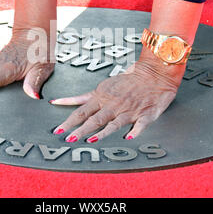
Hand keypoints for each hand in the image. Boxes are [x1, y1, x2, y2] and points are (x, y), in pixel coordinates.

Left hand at [50, 56, 185, 142]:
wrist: (154, 73)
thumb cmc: (128, 80)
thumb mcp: (102, 86)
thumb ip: (83, 97)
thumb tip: (58, 102)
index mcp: (102, 97)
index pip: (82, 111)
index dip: (69, 122)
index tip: (58, 130)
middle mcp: (113, 104)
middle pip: (94, 119)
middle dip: (81, 130)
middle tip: (69, 139)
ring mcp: (129, 110)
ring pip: (113, 123)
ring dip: (102, 132)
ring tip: (91, 140)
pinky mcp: (145, 114)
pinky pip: (140, 124)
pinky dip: (135, 131)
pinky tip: (129, 137)